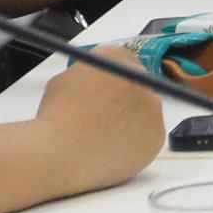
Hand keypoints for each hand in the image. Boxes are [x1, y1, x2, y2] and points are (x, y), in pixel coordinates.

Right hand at [35, 46, 166, 184]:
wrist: (60, 154)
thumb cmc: (55, 120)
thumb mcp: (64, 81)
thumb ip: (87, 75)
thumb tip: (93, 81)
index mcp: (116, 58)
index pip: (121, 62)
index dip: (110, 81)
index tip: (105, 93)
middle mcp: (140, 77)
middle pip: (138, 84)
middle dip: (124, 100)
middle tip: (106, 118)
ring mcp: (152, 106)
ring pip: (145, 112)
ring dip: (131, 122)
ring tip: (102, 140)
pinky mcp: (157, 134)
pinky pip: (149, 137)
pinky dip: (136, 144)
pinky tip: (113, 152)